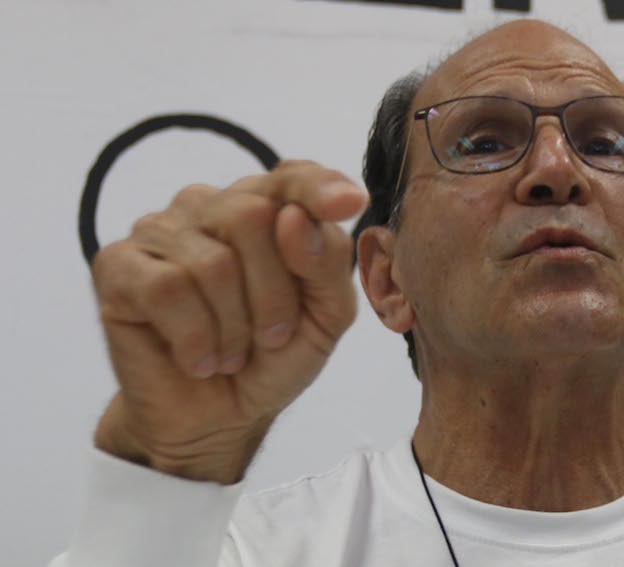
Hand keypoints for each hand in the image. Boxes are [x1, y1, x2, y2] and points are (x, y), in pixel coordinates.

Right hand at [91, 161, 365, 482]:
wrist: (219, 417)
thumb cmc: (274, 356)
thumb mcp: (326, 316)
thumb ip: (327, 264)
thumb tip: (294, 218)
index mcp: (267, 208)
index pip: (293, 175)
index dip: (319, 186)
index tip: (349, 204)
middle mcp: (211, 206)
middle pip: (253, 215)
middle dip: (274, 292)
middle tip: (270, 335)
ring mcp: (160, 230)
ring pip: (213, 262)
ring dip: (235, 326)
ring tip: (232, 352)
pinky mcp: (117, 264)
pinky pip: (167, 289)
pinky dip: (195, 338)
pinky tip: (198, 359)